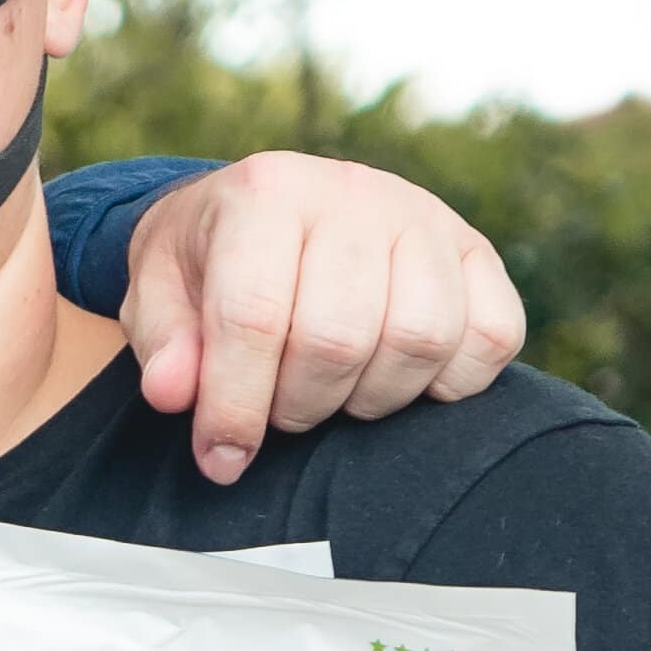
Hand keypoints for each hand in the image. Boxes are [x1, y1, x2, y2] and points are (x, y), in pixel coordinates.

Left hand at [116, 153, 526, 469]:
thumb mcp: (159, 293)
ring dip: (370, 398)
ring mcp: (425, 217)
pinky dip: (449, 382)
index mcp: (265, 193)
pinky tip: (394, 379)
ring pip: (421, 340)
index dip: (236, 406)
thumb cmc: (209, 265)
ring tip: (331, 394)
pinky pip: (491, 337)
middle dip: (300, 405)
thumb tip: (175, 395)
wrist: (268, 210)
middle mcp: (354, 192)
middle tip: (278, 411)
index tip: (220, 458)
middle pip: (340, 338)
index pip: (256, 316)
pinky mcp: (477, 251)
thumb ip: (164, 343)